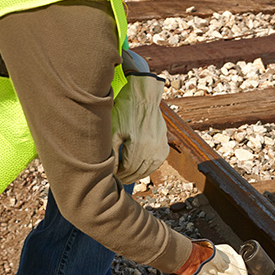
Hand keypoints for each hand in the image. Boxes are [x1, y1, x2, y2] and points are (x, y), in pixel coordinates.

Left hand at [111, 66, 168, 184]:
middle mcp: (152, 148)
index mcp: (138, 145)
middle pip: (137, 172)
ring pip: (148, 170)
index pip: (126, 170)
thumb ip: (111, 152)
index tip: (109, 176)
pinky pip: (156, 163)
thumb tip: (110, 170)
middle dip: (125, 177)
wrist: (143, 96)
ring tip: (125, 175)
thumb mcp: (113, 130)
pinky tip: (139, 167)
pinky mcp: (164, 145)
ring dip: (136, 175)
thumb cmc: (125, 110)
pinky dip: (147, 168)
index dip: (117, 174)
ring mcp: (160, 147)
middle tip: (116, 178)